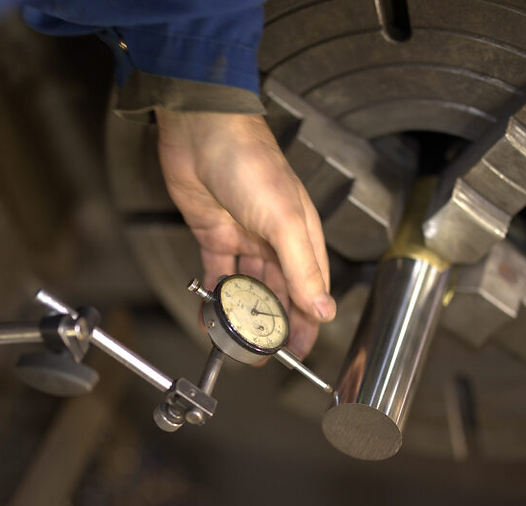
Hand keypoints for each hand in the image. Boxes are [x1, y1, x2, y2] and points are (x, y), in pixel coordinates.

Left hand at [155, 109, 335, 356]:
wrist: (202, 132)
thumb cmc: (250, 163)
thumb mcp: (284, 221)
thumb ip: (302, 269)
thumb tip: (323, 308)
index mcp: (302, 235)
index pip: (310, 288)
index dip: (306, 321)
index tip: (298, 350)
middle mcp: (275, 240)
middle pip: (278, 292)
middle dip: (272, 323)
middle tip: (262, 353)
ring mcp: (244, 237)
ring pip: (248, 286)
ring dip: (242, 312)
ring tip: (235, 340)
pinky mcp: (215, 234)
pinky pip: (217, 273)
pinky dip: (213, 294)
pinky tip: (208, 312)